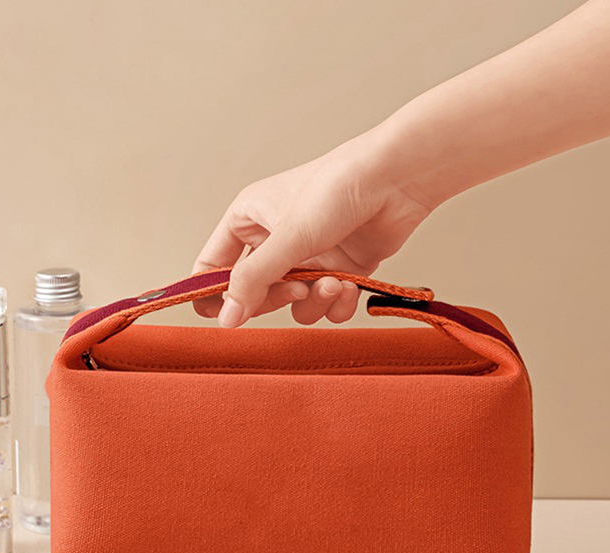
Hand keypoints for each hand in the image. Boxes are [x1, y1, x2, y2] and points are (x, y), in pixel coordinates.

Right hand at [191, 131, 432, 326]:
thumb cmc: (338, 188)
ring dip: (313, 302)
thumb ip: (253, 280)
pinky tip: (350, 287)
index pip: (211, 266)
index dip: (212, 294)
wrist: (398, 179)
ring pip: (292, 305)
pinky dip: (337, 304)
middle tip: (295, 289)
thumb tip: (225, 318)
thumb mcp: (288, 236)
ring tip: (333, 283)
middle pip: (253, 294)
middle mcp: (273, 242)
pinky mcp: (337, 271)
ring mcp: (306, 259)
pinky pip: (324, 305)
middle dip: (276, 299)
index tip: (223, 317)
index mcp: (247, 221)